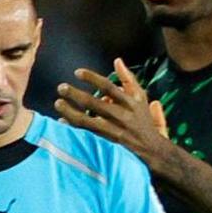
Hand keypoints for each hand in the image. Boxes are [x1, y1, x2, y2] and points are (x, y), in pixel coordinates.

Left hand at [53, 58, 170, 162]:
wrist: (154, 151)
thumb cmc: (144, 122)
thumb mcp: (141, 99)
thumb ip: (129, 79)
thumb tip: (117, 60)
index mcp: (130, 103)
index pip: (108, 86)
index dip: (91, 78)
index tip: (77, 72)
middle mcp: (122, 116)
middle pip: (94, 103)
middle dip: (75, 94)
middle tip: (61, 87)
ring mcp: (114, 132)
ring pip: (87, 121)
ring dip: (70, 112)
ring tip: (58, 104)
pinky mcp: (108, 145)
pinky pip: (87, 135)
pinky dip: (74, 129)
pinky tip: (63, 123)